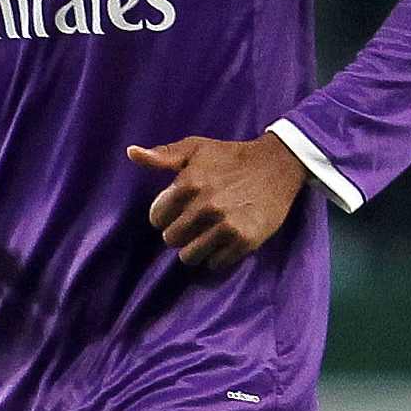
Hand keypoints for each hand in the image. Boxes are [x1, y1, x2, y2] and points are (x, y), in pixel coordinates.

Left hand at [126, 132, 309, 271]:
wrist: (278, 165)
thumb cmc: (232, 155)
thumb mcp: (197, 147)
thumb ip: (163, 154)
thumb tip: (132, 153)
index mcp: (189, 183)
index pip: (157, 217)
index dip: (164, 216)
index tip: (177, 213)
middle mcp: (206, 206)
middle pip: (171, 239)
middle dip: (178, 233)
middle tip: (193, 225)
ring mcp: (226, 225)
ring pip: (190, 256)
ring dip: (194, 249)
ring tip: (204, 238)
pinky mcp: (245, 240)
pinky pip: (216, 263)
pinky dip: (216, 257)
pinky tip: (222, 243)